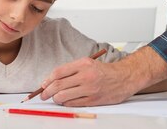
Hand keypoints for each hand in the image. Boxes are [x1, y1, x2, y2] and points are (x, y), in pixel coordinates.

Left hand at [40, 47, 166, 106]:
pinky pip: (73, 103)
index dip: (47, 80)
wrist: (124, 77)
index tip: (43, 85)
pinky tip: (66, 101)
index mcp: (83, 64)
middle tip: (43, 95)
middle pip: (58, 85)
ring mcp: (89, 89)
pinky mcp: (93, 99)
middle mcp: (85, 76)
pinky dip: (66, 104)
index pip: (58, 72)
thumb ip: (71, 70)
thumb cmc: (104, 71)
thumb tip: (52, 80)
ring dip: (56, 99)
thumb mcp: (87, 63)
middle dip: (46, 92)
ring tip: (55, 98)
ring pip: (64, 96)